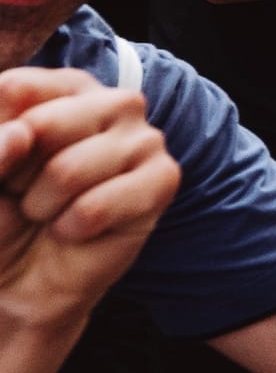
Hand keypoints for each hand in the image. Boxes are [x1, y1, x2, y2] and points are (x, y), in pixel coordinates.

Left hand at [0, 69, 180, 329]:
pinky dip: (72, 228)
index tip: (2, 162)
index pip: (15, 89)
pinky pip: (98, 205)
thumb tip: (20, 135)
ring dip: (43, 207)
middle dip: (19, 175)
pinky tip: (78, 230)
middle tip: (29, 193)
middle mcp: (111, 102)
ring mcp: (143, 138)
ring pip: (67, 170)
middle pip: (42, 124)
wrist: (20, 284)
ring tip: (52, 213)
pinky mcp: (162, 179)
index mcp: (64, 87)